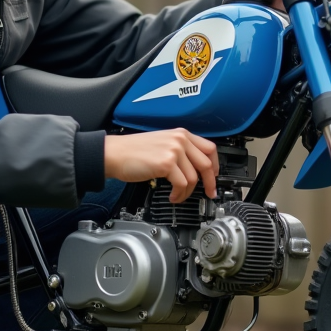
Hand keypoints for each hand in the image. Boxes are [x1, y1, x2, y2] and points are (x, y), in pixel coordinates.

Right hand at [104, 130, 218, 202]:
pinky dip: (179, 194)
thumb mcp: (161, 143)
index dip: (216, 165)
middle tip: (209, 193)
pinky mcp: (166, 164)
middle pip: (207, 164)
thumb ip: (179, 150)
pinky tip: (172, 196)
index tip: (214, 176)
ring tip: (178, 196)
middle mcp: (180, 140)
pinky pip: (182, 184)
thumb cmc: (132, 151)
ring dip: (187, 192)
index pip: (210, 148)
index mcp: (180, 134)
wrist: (114, 153)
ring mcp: (174, 151)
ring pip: (194, 177)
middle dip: (210, 182)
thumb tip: (193, 168)